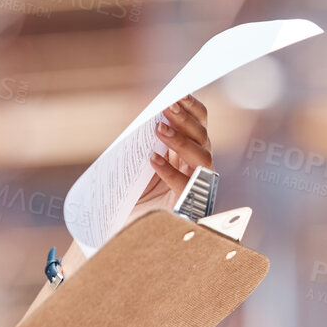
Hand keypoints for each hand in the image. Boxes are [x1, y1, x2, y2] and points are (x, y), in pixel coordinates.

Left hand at [128, 94, 211, 221]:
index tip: (179, 92)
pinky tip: (152, 160)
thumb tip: (143, 115)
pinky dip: (170, 171)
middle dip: (187, 119)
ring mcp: (197, 187)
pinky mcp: (190, 207)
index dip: (192, 108)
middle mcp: (197, 167)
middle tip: (167, 107)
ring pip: (202, 158)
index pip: (199, 123)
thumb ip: (142, 142)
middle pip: (203, 137)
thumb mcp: (134, 164)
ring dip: (181, 141)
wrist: (123, 233)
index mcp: (187, 152)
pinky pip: (186, 186)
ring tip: (159, 130)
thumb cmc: (129, 196)